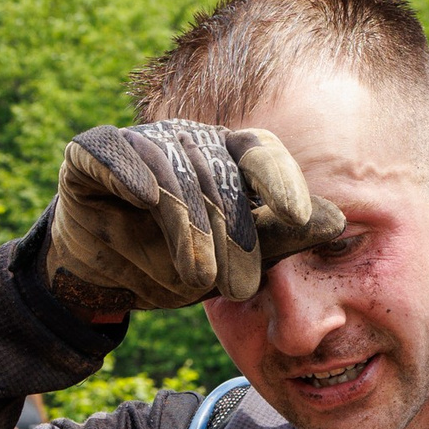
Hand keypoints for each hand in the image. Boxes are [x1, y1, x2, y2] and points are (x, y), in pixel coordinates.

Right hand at [47, 121, 343, 315]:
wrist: (108, 280)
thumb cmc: (175, 264)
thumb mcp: (232, 262)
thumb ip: (281, 240)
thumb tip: (339, 223)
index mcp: (225, 155)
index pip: (260, 153)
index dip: (279, 178)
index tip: (297, 215)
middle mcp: (185, 140)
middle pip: (217, 174)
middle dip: (231, 235)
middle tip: (238, 288)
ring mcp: (138, 143)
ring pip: (170, 170)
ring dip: (187, 225)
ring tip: (197, 277)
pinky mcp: (89, 156)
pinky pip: (111, 151)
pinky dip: (128, 170)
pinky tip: (145, 198)